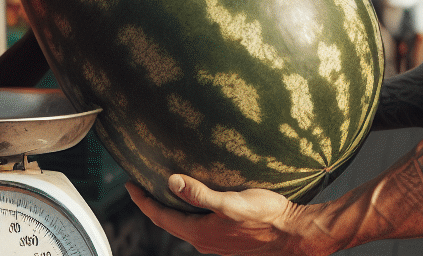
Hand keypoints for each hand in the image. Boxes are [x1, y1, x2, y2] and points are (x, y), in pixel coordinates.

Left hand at [127, 175, 325, 255]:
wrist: (293, 234)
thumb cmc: (265, 217)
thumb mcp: (230, 203)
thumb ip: (200, 194)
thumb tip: (171, 182)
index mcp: (200, 232)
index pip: (160, 217)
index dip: (142, 202)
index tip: (129, 185)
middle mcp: (204, 240)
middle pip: (168, 221)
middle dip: (152, 205)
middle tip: (140, 186)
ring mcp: (216, 240)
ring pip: (184, 223)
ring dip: (170, 208)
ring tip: (163, 191)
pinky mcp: (228, 236)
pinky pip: (198, 223)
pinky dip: (188, 211)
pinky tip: (195, 201)